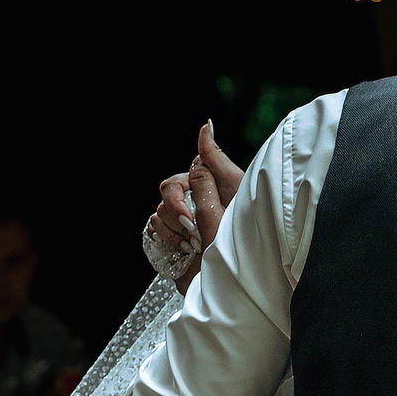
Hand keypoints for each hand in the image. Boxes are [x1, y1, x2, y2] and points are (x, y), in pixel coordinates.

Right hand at [148, 121, 243, 257]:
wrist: (235, 270)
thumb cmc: (242, 229)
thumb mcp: (232, 191)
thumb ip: (214, 159)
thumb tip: (205, 125)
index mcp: (208, 184)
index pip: (182, 177)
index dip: (183, 192)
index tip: (191, 213)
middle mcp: (194, 198)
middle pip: (167, 190)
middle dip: (177, 211)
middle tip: (193, 229)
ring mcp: (183, 219)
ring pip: (159, 212)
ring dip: (175, 229)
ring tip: (195, 244)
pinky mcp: (175, 237)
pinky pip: (155, 229)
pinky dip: (168, 239)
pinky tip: (186, 249)